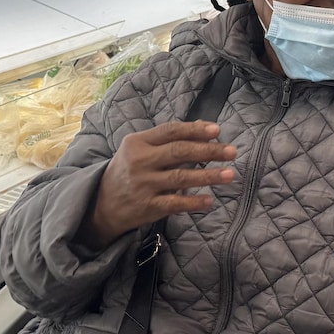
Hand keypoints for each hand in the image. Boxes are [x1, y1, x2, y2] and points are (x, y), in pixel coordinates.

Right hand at [82, 121, 236, 247]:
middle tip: (232, 151)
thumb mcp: (139, 149)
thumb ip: (167, 140)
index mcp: (138, 142)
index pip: (171, 131)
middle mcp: (140, 161)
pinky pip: (175, 203)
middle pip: (179, 152)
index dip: (195, 130)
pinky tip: (210, 200)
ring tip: (229, 174)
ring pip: (181, 177)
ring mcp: (143, 185)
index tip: (217, 130)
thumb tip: (205, 127)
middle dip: (208, 150)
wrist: (101, 203)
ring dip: (208, 176)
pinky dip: (193, 202)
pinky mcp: (147, 206)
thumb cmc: (128, 170)